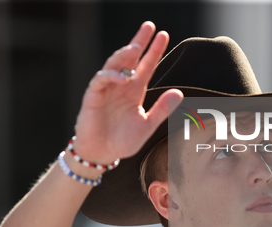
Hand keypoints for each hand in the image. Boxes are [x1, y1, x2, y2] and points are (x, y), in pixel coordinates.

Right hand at [73, 21, 183, 163]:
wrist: (103, 154)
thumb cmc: (123, 141)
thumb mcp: (147, 125)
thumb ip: (162, 109)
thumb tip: (179, 92)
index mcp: (135, 91)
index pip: (146, 66)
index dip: (154, 51)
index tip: (163, 35)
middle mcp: (121, 86)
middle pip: (130, 59)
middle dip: (139, 42)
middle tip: (149, 26)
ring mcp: (106, 90)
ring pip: (114, 65)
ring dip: (124, 55)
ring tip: (136, 47)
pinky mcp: (93, 97)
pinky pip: (100, 80)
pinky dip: (110, 76)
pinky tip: (121, 77)